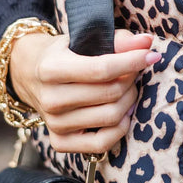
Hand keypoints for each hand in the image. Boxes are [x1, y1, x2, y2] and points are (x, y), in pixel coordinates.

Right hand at [8, 28, 159, 153]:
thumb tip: (147, 42)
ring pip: (110, 117)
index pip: (102, 69)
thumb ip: (117, 40)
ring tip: (129, 88)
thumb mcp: (84, 38)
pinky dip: (120, 128)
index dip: (132, 62)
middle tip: (135, 70)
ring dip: (129, 101)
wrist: (31, 74)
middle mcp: (50, 99)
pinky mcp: (59, 142)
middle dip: (131, 79)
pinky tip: (123, 112)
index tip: (151, 55)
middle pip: (109, 94)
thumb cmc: (65, 53)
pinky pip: (101, 144)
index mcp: (52, 69)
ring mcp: (54, 124)